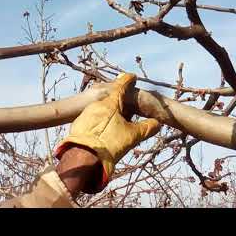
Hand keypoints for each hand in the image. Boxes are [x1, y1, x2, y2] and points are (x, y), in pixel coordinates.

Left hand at [54, 73, 160, 192]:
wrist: (84, 159)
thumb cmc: (110, 144)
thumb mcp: (132, 136)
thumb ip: (146, 128)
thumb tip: (157, 123)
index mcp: (110, 103)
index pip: (121, 86)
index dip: (128, 80)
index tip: (132, 77)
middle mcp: (96, 104)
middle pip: (110, 98)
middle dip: (119, 100)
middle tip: (128, 107)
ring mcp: (85, 113)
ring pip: (100, 108)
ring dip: (109, 111)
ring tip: (117, 122)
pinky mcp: (78, 124)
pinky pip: (92, 117)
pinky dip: (100, 120)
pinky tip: (104, 131)